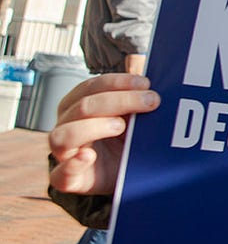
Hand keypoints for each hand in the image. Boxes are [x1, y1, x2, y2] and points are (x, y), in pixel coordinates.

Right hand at [48, 73, 159, 195]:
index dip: (117, 82)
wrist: (127, 175)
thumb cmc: (127, 139)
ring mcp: (64, 153)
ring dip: (92, 127)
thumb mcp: (135, 114)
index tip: (146, 82)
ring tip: (120, 126)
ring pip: (63, 135)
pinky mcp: (68, 179)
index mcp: (78, 105)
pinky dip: (72, 164)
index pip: (91, 86)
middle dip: (119, 100)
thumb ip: (136, 93)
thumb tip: (144, 64)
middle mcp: (66, 126)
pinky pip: (60, 174)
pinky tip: (89, 155)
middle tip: (151, 101)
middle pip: (83, 107)